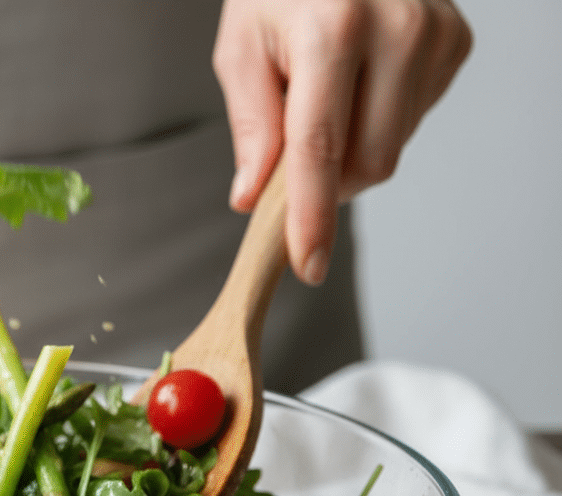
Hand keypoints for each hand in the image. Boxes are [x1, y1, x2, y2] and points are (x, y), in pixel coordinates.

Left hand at [214, 0, 471, 283]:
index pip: (320, 146)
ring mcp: (436, 34)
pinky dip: (378, 119)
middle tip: (292, 152)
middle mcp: (398, 27)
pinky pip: (413, 121)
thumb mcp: (243, 47)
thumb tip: (253, 196)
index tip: (307, 263)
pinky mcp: (456, 43)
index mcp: (334, 26)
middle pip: (367, 161)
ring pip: (392, 148)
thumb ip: (252, 125)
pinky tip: (361, 80)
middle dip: (326, 181)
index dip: (310, 215)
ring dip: (351, 147)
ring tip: (327, 93)